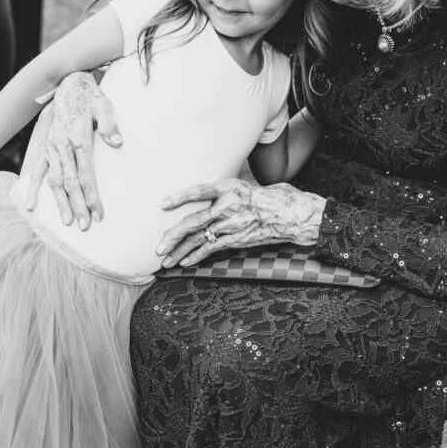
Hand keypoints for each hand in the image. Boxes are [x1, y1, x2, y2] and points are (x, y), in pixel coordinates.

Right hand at [26, 71, 121, 228]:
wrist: (68, 85)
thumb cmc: (91, 98)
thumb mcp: (104, 105)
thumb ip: (110, 123)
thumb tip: (118, 142)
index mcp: (79, 138)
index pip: (86, 173)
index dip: (92, 195)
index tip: (98, 213)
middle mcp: (62, 146)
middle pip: (70, 182)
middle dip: (78, 206)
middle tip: (85, 226)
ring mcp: (51, 148)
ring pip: (54, 181)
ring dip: (60, 203)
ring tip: (67, 222)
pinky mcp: (44, 148)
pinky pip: (38, 171)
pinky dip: (34, 189)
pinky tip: (31, 207)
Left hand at [156, 178, 325, 267]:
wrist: (289, 214)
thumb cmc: (263, 196)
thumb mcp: (242, 186)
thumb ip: (221, 192)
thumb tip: (198, 196)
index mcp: (229, 187)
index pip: (200, 191)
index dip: (180, 197)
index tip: (162, 204)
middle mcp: (230, 206)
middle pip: (194, 222)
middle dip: (172, 236)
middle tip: (157, 247)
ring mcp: (233, 224)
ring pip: (200, 238)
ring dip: (180, 251)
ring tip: (165, 260)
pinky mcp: (237, 239)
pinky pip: (212, 249)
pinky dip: (196, 256)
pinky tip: (184, 261)